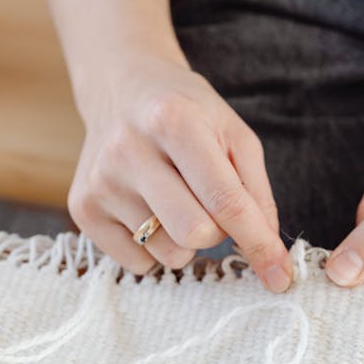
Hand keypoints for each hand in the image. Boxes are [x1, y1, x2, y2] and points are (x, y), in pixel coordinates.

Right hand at [68, 54, 292, 292]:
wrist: (121, 87)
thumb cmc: (188, 114)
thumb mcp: (234, 136)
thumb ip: (256, 195)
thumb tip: (270, 257)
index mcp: (174, 121)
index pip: (226, 201)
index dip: (259, 243)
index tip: (280, 276)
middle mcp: (129, 150)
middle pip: (194, 234)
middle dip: (217, 233)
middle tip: (210, 207)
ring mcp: (101, 181)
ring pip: (168, 253)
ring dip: (184, 240)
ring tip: (173, 200)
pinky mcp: (83, 208)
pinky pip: (138, 263)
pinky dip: (154, 248)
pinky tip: (147, 209)